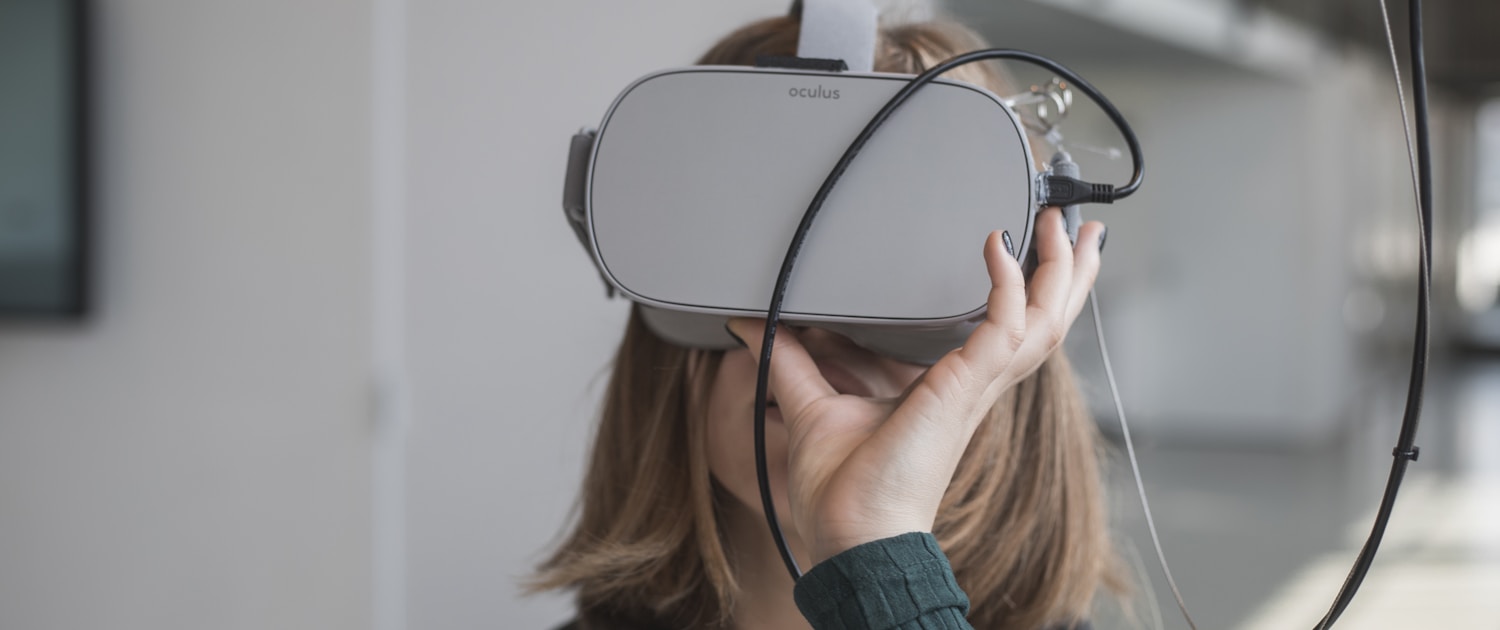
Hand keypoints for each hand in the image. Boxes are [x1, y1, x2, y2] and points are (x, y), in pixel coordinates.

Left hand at [726, 208, 1103, 564]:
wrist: (853, 539)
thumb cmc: (843, 494)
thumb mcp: (812, 406)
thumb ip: (788, 360)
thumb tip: (751, 326)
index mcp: (955, 389)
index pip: (1011, 331)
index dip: (1031, 290)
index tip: (1030, 247)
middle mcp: (976, 386)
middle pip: (1046, 321)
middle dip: (1068, 272)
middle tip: (1079, 227)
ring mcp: (975, 388)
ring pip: (1044, 321)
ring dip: (1060, 271)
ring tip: (1068, 227)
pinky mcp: (963, 390)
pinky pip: (1003, 327)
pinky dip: (1006, 285)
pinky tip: (997, 248)